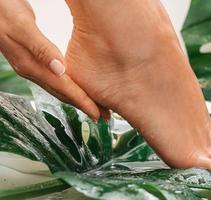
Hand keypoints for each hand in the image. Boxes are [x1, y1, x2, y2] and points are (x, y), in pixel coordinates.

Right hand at [0, 0, 100, 119]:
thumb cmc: (5, 12)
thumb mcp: (22, 26)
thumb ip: (41, 48)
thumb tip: (59, 70)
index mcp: (31, 65)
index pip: (63, 88)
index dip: (82, 102)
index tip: (97, 113)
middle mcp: (32, 70)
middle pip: (63, 94)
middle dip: (83, 105)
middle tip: (103, 115)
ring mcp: (32, 67)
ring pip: (60, 89)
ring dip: (77, 99)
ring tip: (94, 106)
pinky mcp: (34, 61)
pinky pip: (56, 80)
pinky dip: (69, 88)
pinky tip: (75, 88)